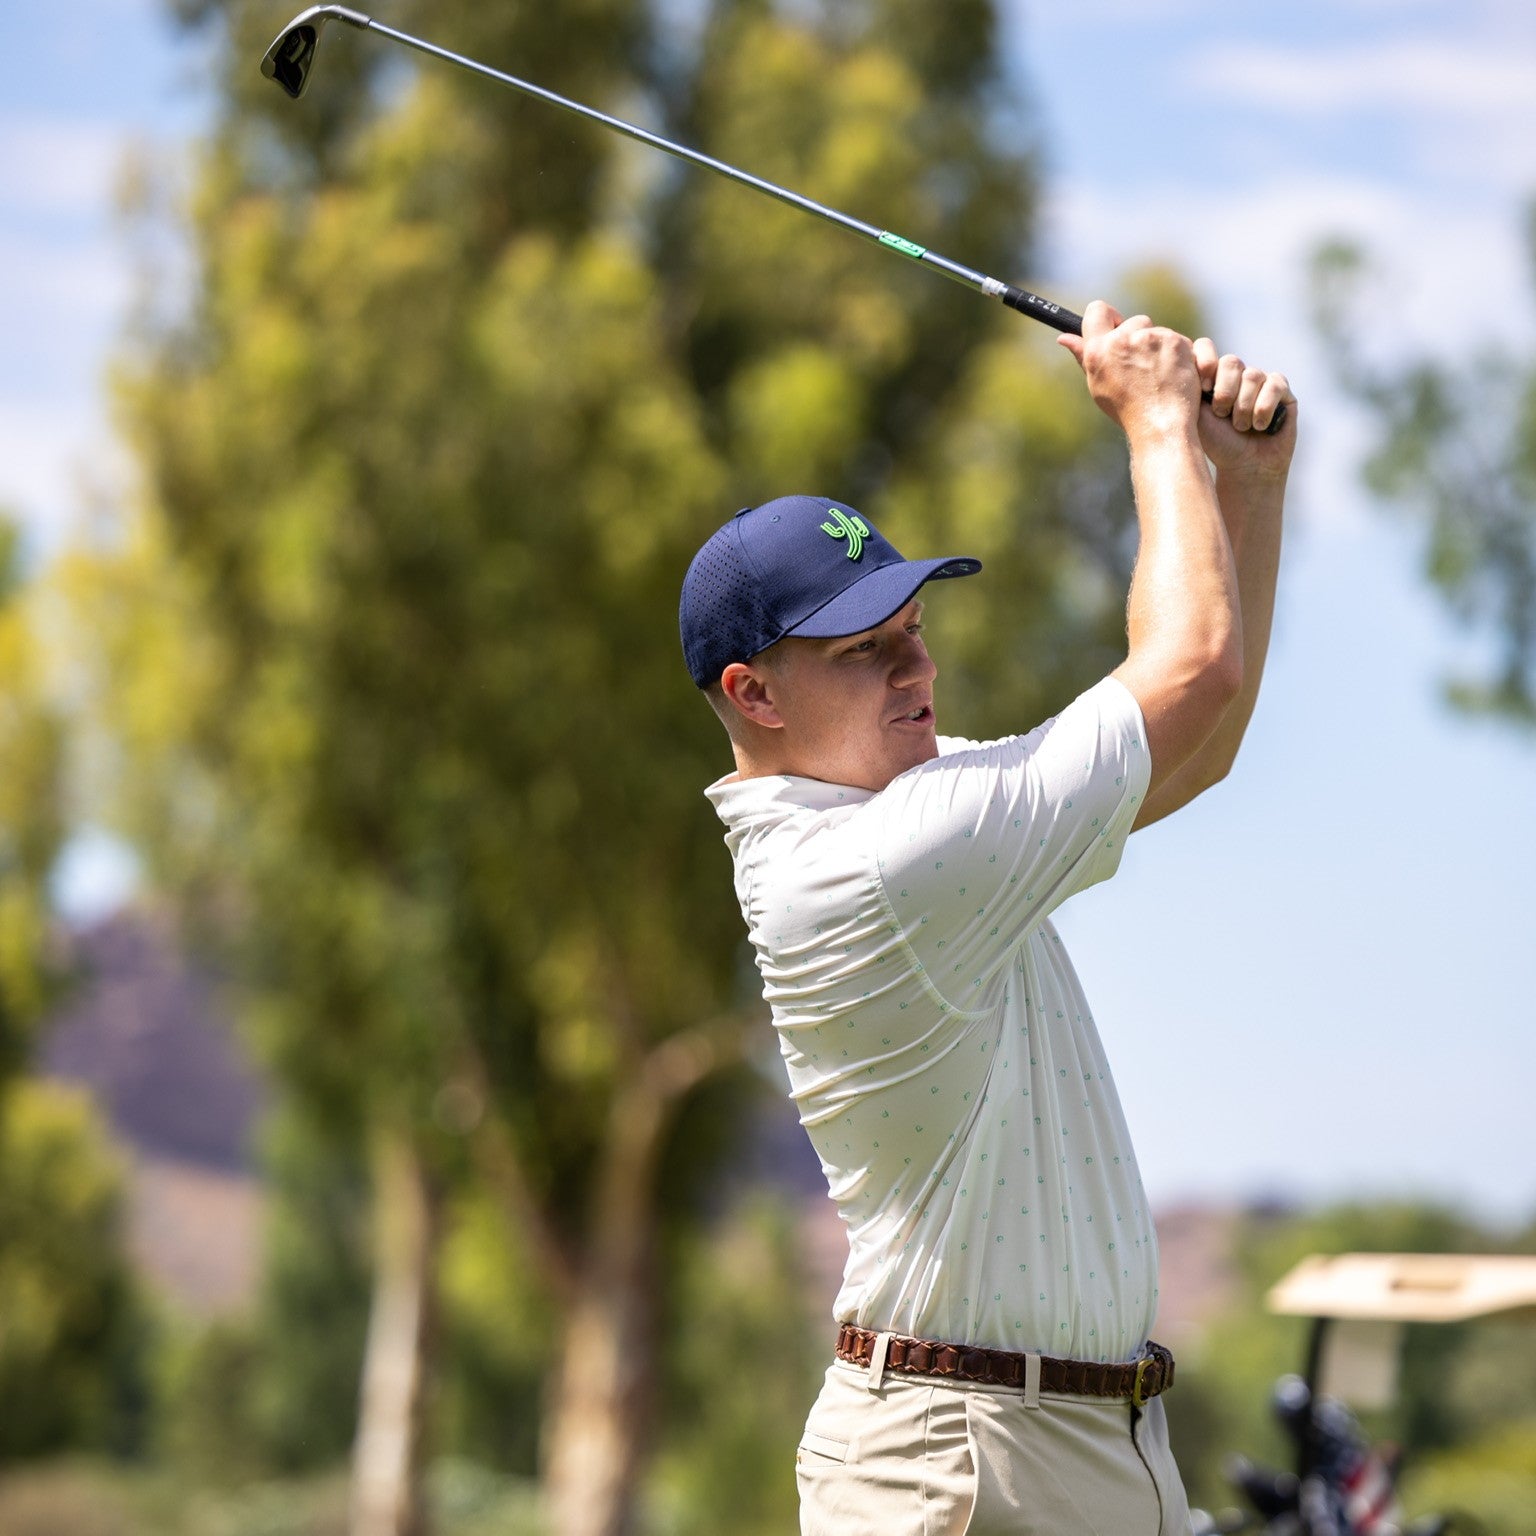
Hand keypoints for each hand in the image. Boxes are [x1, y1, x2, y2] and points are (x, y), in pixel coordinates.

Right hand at [1058, 300, 1202, 439]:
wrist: (1161, 426)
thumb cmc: (1127, 410)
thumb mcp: (1098, 384)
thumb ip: (1083, 356)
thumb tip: (1064, 337)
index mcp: (1099, 350)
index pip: (1097, 310)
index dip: (1108, 317)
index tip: (1115, 327)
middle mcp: (1123, 340)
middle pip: (1134, 320)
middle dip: (1138, 337)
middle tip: (1141, 366)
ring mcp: (1153, 339)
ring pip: (1157, 331)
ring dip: (1158, 346)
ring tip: (1158, 375)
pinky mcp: (1177, 342)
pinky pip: (1177, 339)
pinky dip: (1177, 354)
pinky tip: (1174, 374)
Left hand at [1193, 338, 1296, 477]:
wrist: (1245, 467)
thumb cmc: (1218, 444)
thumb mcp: (1196, 416)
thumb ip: (1190, 389)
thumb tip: (1184, 361)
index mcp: (1212, 376)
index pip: (1207, 348)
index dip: (1206, 362)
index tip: (1203, 387)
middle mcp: (1236, 375)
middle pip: (1232, 362)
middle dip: (1225, 392)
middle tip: (1222, 415)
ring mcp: (1260, 380)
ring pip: (1253, 375)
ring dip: (1244, 406)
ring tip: (1241, 427)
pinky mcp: (1282, 390)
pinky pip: (1275, 385)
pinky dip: (1265, 407)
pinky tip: (1260, 426)